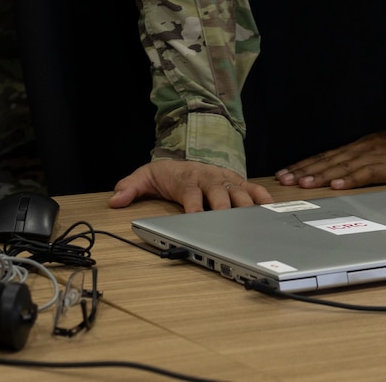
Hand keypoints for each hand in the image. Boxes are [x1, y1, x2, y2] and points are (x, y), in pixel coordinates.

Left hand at [108, 160, 271, 211]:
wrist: (183, 158)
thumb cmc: (166, 174)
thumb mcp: (144, 177)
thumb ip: (130, 188)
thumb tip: (115, 200)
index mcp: (186, 180)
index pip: (191, 195)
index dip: (195, 208)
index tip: (197, 220)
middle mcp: (208, 179)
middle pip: (219, 196)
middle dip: (225, 211)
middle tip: (231, 227)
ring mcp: (224, 180)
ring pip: (239, 193)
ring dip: (246, 207)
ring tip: (255, 221)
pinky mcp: (236, 182)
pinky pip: (252, 188)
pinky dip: (262, 197)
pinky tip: (270, 208)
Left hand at [276, 131, 385, 189]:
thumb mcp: (373, 150)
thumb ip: (357, 161)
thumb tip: (338, 174)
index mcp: (353, 149)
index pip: (323, 157)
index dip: (303, 165)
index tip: (285, 173)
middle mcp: (356, 151)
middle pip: (325, 161)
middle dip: (302, 170)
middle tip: (283, 179)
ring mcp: (369, 158)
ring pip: (339, 167)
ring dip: (319, 176)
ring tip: (302, 183)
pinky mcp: (383, 166)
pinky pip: (364, 174)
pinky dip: (349, 180)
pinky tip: (336, 186)